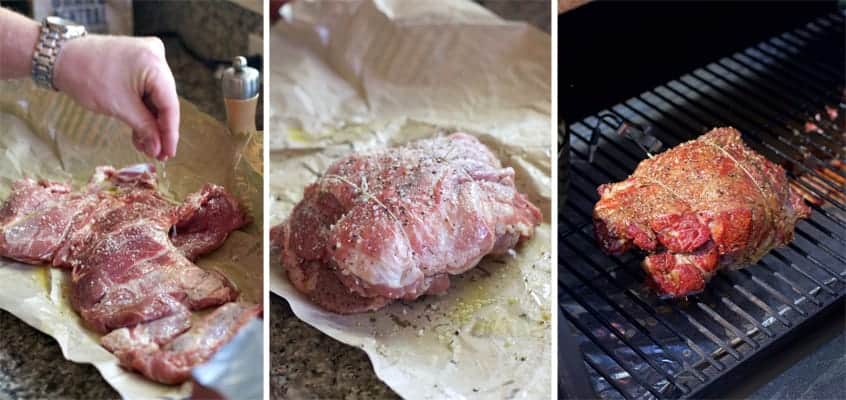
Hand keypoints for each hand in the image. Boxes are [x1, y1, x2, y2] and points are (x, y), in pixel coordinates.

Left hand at [53, 35, 178, 159]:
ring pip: (156, 98)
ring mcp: (147, 58)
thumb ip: (145, 128)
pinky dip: (142, 110)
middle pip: (165, 101)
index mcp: (155, 63)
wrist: (61, 57)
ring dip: (150, 123)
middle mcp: (157, 57)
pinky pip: (147, 90)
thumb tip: (159, 148)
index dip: (170, 133)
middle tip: (159, 154)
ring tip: (145, 146)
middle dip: (159, 129)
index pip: (170, 104)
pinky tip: (139, 131)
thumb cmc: (87, 76)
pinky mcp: (138, 63)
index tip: (169, 153)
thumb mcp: (120, 107)